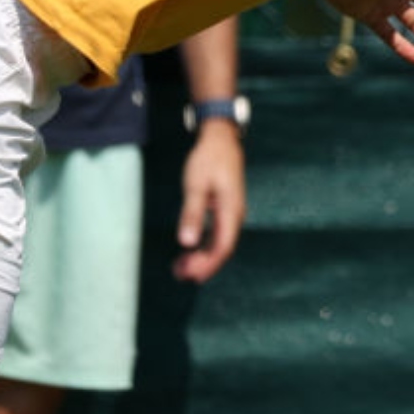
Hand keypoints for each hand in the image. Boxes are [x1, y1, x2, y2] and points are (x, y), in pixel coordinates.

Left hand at [174, 121, 244, 282]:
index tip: (189, 274)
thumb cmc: (208, 159)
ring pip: (220, 243)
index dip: (207, 264)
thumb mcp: (196, 184)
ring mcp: (232, 213)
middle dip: (202, 265)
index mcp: (231, 210)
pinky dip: (204, 246)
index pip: (223, 247)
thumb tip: (186, 242)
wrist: (221, 139)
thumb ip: (192, 213)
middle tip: (178, 274)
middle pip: (222, 249)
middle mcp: (235, 215)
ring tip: (180, 268)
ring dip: (202, 258)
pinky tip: (189, 251)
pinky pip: (218, 235)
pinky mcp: (225, 210)